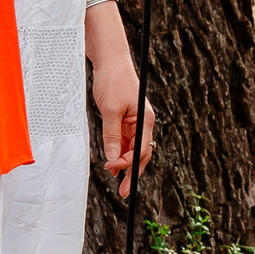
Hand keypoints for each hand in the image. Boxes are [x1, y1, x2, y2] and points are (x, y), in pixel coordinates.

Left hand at [92, 42, 155, 199]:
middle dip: (132, 172)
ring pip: (132, 148)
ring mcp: (135, 121)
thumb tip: (112, 158)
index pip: (141, 150)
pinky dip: (119, 151)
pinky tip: (112, 162)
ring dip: (124, 163)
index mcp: (144, 120)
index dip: (128, 163)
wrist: (110, 62)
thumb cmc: (113, 82)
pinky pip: (125, 140)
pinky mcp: (126, 118)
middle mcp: (143, 122)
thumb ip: (112, 135)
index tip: (112, 171)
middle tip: (123, 192)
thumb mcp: (109, 111)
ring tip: (115, 180)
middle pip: (141, 153)